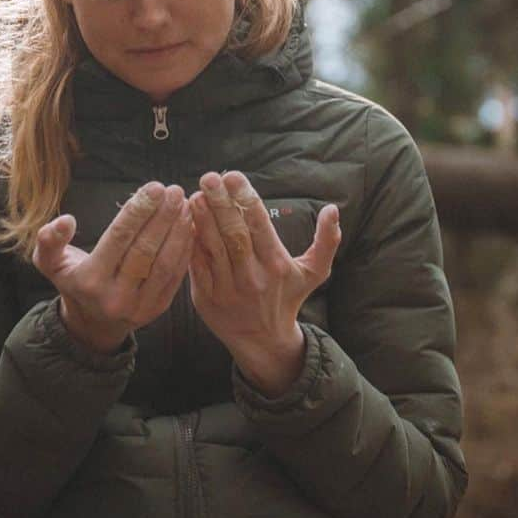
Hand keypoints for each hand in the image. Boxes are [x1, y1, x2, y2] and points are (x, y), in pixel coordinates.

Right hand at [33, 182, 192, 352]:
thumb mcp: (50, 263)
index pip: (118, 239)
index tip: (154, 187)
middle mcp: (115, 296)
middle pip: (144, 250)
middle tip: (174, 190)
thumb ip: (49, 240)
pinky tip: (189, 225)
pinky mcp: (158, 308)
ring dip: (178, 231)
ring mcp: (139, 306)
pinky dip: (184, 249)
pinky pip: (175, 275)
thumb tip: (65, 220)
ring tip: (184, 204)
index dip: (138, 211)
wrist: (92, 323)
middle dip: (162, 217)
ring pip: (164, 264)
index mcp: (89, 281)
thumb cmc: (73, 280)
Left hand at [188, 171, 340, 395]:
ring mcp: (227, 288)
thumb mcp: (314, 272)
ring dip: (202, 219)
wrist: (263, 340)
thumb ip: (327, 241)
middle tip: (209, 178)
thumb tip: (332, 209)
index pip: (259, 225)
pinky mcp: (206, 296)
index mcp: (277, 265)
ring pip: (213, 247)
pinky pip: (196, 265)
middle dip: (221, 203)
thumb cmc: (288, 298)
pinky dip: (190, 241)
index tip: (234, 176)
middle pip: (234, 233)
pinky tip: (184, 220)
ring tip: (194, 194)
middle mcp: (252, 277)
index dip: (245, 199)